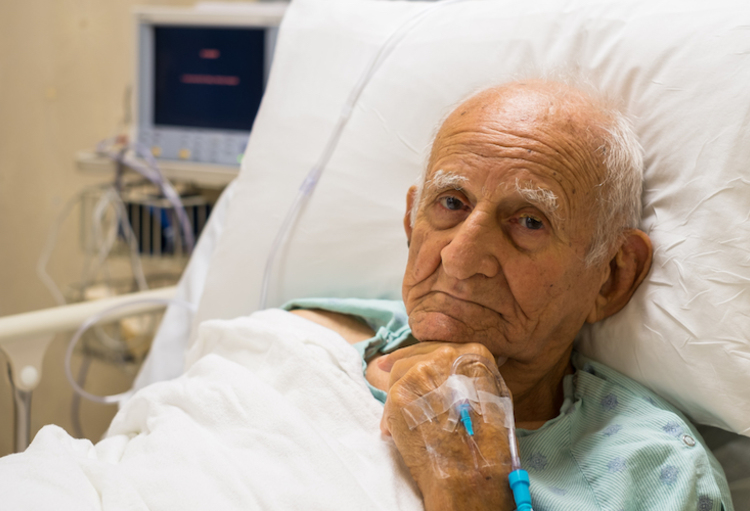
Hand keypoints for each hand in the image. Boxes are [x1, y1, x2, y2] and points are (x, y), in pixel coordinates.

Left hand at [379, 342, 514, 510]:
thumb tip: (446, 371)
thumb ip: (469, 375)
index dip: (423, 356)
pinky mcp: (401, 391)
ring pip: (399, 371)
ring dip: (397, 393)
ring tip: (401, 420)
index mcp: (474, 353)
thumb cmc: (488, 442)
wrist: (471, 472)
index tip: (407, 358)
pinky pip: (389, 395)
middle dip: (403, 367)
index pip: (440, 348)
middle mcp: (447, 355)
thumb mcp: (492, 395)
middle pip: (417, 355)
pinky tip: (394, 431)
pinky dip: (389, 412)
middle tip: (383, 370)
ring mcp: (422, 371)